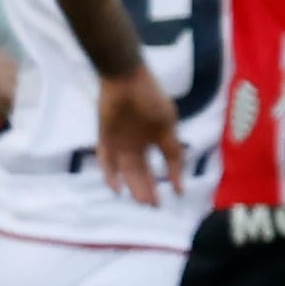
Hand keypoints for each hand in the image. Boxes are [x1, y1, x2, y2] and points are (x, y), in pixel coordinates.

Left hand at [93, 67, 182, 204]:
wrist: (125, 79)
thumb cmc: (151, 99)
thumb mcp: (168, 125)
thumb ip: (172, 149)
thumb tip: (179, 171)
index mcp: (157, 137)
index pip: (167, 162)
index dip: (174, 177)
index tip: (178, 193)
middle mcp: (139, 143)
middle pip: (144, 171)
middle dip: (149, 188)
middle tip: (154, 206)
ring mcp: (121, 142)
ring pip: (127, 171)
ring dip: (133, 186)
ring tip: (141, 202)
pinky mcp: (105, 139)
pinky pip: (106, 161)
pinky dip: (110, 175)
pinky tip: (116, 188)